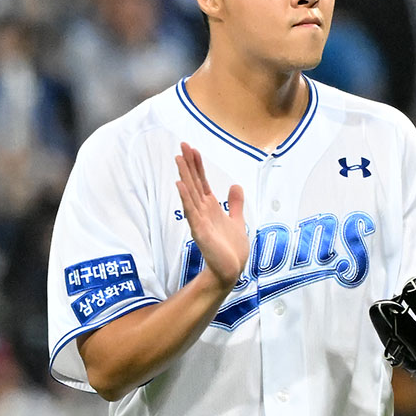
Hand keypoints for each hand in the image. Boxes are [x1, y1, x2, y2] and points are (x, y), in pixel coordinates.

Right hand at [175, 143, 247, 290]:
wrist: (231, 270)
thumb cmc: (231, 249)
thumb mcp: (237, 220)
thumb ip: (235, 204)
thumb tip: (235, 185)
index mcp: (211, 207)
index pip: (202, 181)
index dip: (197, 165)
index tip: (192, 148)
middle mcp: (202, 211)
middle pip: (193, 183)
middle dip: (188, 164)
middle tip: (181, 145)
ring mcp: (199, 220)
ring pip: (190, 194)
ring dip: (184, 176)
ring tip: (178, 159)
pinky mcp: (200, 232)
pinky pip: (191, 212)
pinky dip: (186, 198)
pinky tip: (180, 185)